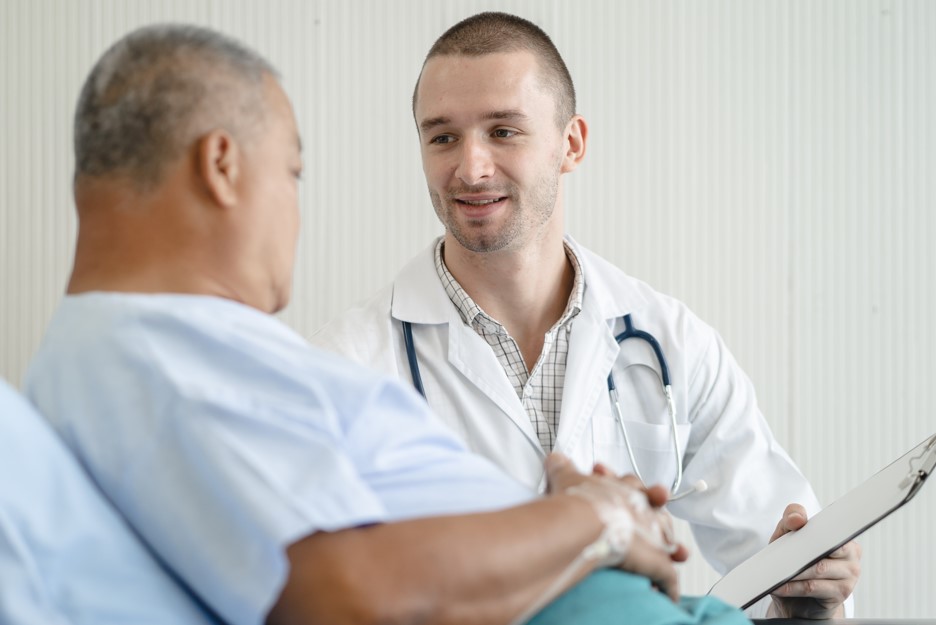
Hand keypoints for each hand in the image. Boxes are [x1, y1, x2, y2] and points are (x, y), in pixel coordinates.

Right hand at [545, 453, 685, 600]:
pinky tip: (665, 593)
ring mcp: (652, 536)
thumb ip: (563, 467)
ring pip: (668, 542)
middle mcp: (643, 511)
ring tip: (681, 553)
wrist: (583, 521)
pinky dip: (668, 587)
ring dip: (673, 549)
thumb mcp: (566, 477)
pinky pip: (667, 578)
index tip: (629, 484)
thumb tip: (556, 458)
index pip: (634, 486)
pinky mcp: (654, 563)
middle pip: (658, 510)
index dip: (633, 486)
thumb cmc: (577, 500)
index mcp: (624, 490)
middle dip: (660, 512)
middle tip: (661, 509)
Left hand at [767, 503, 861, 618]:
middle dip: (801, 551)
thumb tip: (797, 518)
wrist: (799, 600)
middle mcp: (851, 554)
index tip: (797, 526)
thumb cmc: (795, 562)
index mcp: (841, 535)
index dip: (813, 528)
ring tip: (775, 572)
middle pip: (824, 548)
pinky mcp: (841, 593)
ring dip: (793, 572)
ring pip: (818, 569)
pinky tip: (779, 587)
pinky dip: (792, 587)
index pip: (829, 527)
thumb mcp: (788, 537)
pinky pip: (813, 587)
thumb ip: (790, 520)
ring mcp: (849, 574)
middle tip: (781, 554)